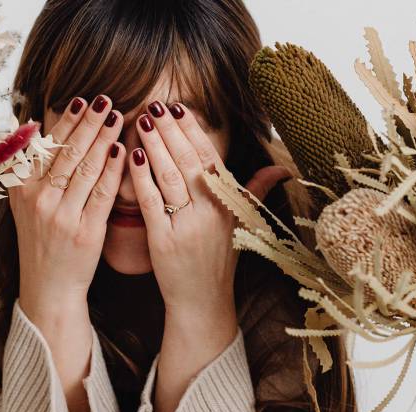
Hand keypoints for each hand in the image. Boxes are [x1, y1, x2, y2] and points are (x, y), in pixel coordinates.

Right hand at [10, 95, 125, 325]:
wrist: (49, 287)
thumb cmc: (42, 242)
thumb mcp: (24, 205)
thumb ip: (28, 170)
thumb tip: (32, 128)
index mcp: (22, 189)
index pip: (46, 147)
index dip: (65, 122)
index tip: (80, 100)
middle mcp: (39, 200)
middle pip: (67, 153)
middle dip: (88, 122)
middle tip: (105, 99)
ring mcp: (61, 216)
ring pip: (85, 168)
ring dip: (103, 139)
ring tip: (118, 116)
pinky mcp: (84, 231)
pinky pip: (102, 193)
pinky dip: (113, 170)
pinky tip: (125, 151)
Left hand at [128, 101, 290, 411]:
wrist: (203, 303)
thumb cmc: (219, 261)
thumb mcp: (242, 224)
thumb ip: (254, 190)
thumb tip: (283, 168)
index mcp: (229, 204)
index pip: (211, 158)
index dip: (195, 131)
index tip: (180, 107)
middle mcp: (212, 212)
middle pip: (190, 161)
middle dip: (172, 130)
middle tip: (156, 104)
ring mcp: (189, 226)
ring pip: (171, 177)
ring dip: (157, 146)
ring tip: (144, 120)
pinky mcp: (165, 241)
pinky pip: (152, 203)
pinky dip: (142, 178)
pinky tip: (132, 156)